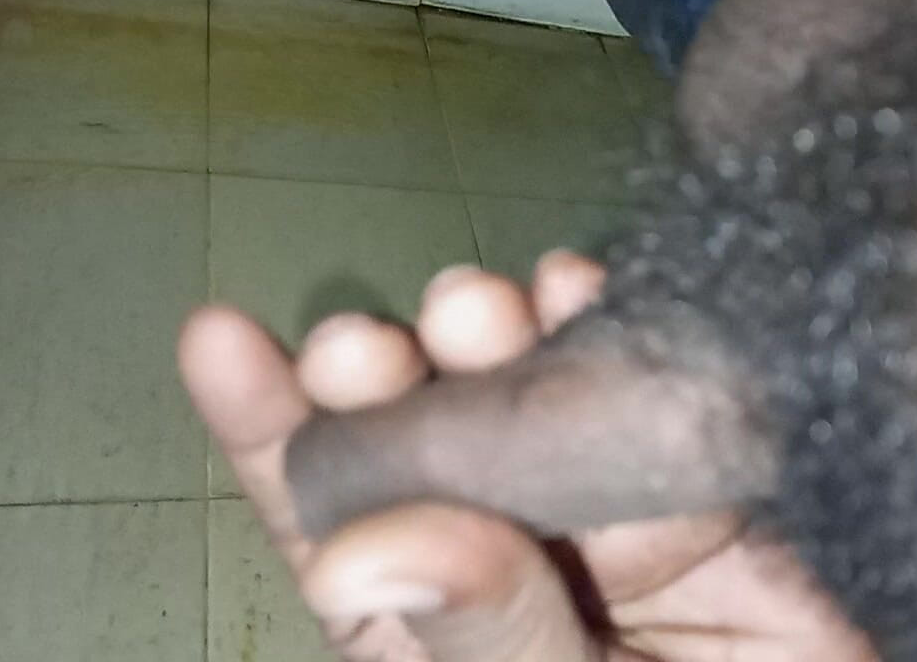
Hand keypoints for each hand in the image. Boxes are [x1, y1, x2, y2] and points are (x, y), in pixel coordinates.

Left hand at [179, 250, 873, 661]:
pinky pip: (636, 369)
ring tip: (477, 309)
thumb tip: (357, 555)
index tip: (220, 337)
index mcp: (454, 619)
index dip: (276, 435)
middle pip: (424, 436)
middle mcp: (519, 541)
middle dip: (384, 375)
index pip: (337, 526)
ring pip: (522, 384)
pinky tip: (576, 290)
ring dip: (487, 331)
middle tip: (366, 345)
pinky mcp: (697, 454)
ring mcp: (607, 493)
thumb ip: (483, 640)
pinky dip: (601, 319)